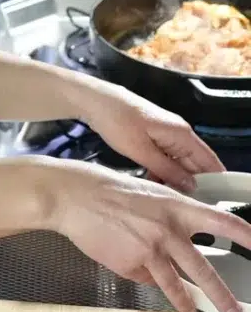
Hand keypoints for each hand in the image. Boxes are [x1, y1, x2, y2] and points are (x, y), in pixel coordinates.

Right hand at [48, 160, 250, 311]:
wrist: (75, 197)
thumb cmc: (109, 190)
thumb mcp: (149, 194)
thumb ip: (169, 219)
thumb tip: (177, 246)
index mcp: (176, 206)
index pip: (222, 222)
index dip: (246, 236)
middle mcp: (168, 230)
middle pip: (203, 269)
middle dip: (222, 296)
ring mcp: (149, 250)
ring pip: (175, 285)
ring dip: (186, 303)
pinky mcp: (130, 265)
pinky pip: (142, 277)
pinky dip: (139, 274)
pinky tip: (124, 257)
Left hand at [65, 76, 224, 191]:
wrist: (95, 101)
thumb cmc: (118, 123)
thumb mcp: (141, 151)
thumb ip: (167, 169)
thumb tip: (192, 187)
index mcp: (182, 134)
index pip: (210, 162)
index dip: (215, 183)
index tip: (212, 206)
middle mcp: (179, 133)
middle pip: (195, 164)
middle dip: (192, 185)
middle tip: (186, 209)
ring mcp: (166, 134)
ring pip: (179, 162)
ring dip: (174, 179)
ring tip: (167, 201)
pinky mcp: (152, 136)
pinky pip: (165, 157)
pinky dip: (162, 170)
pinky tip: (152, 185)